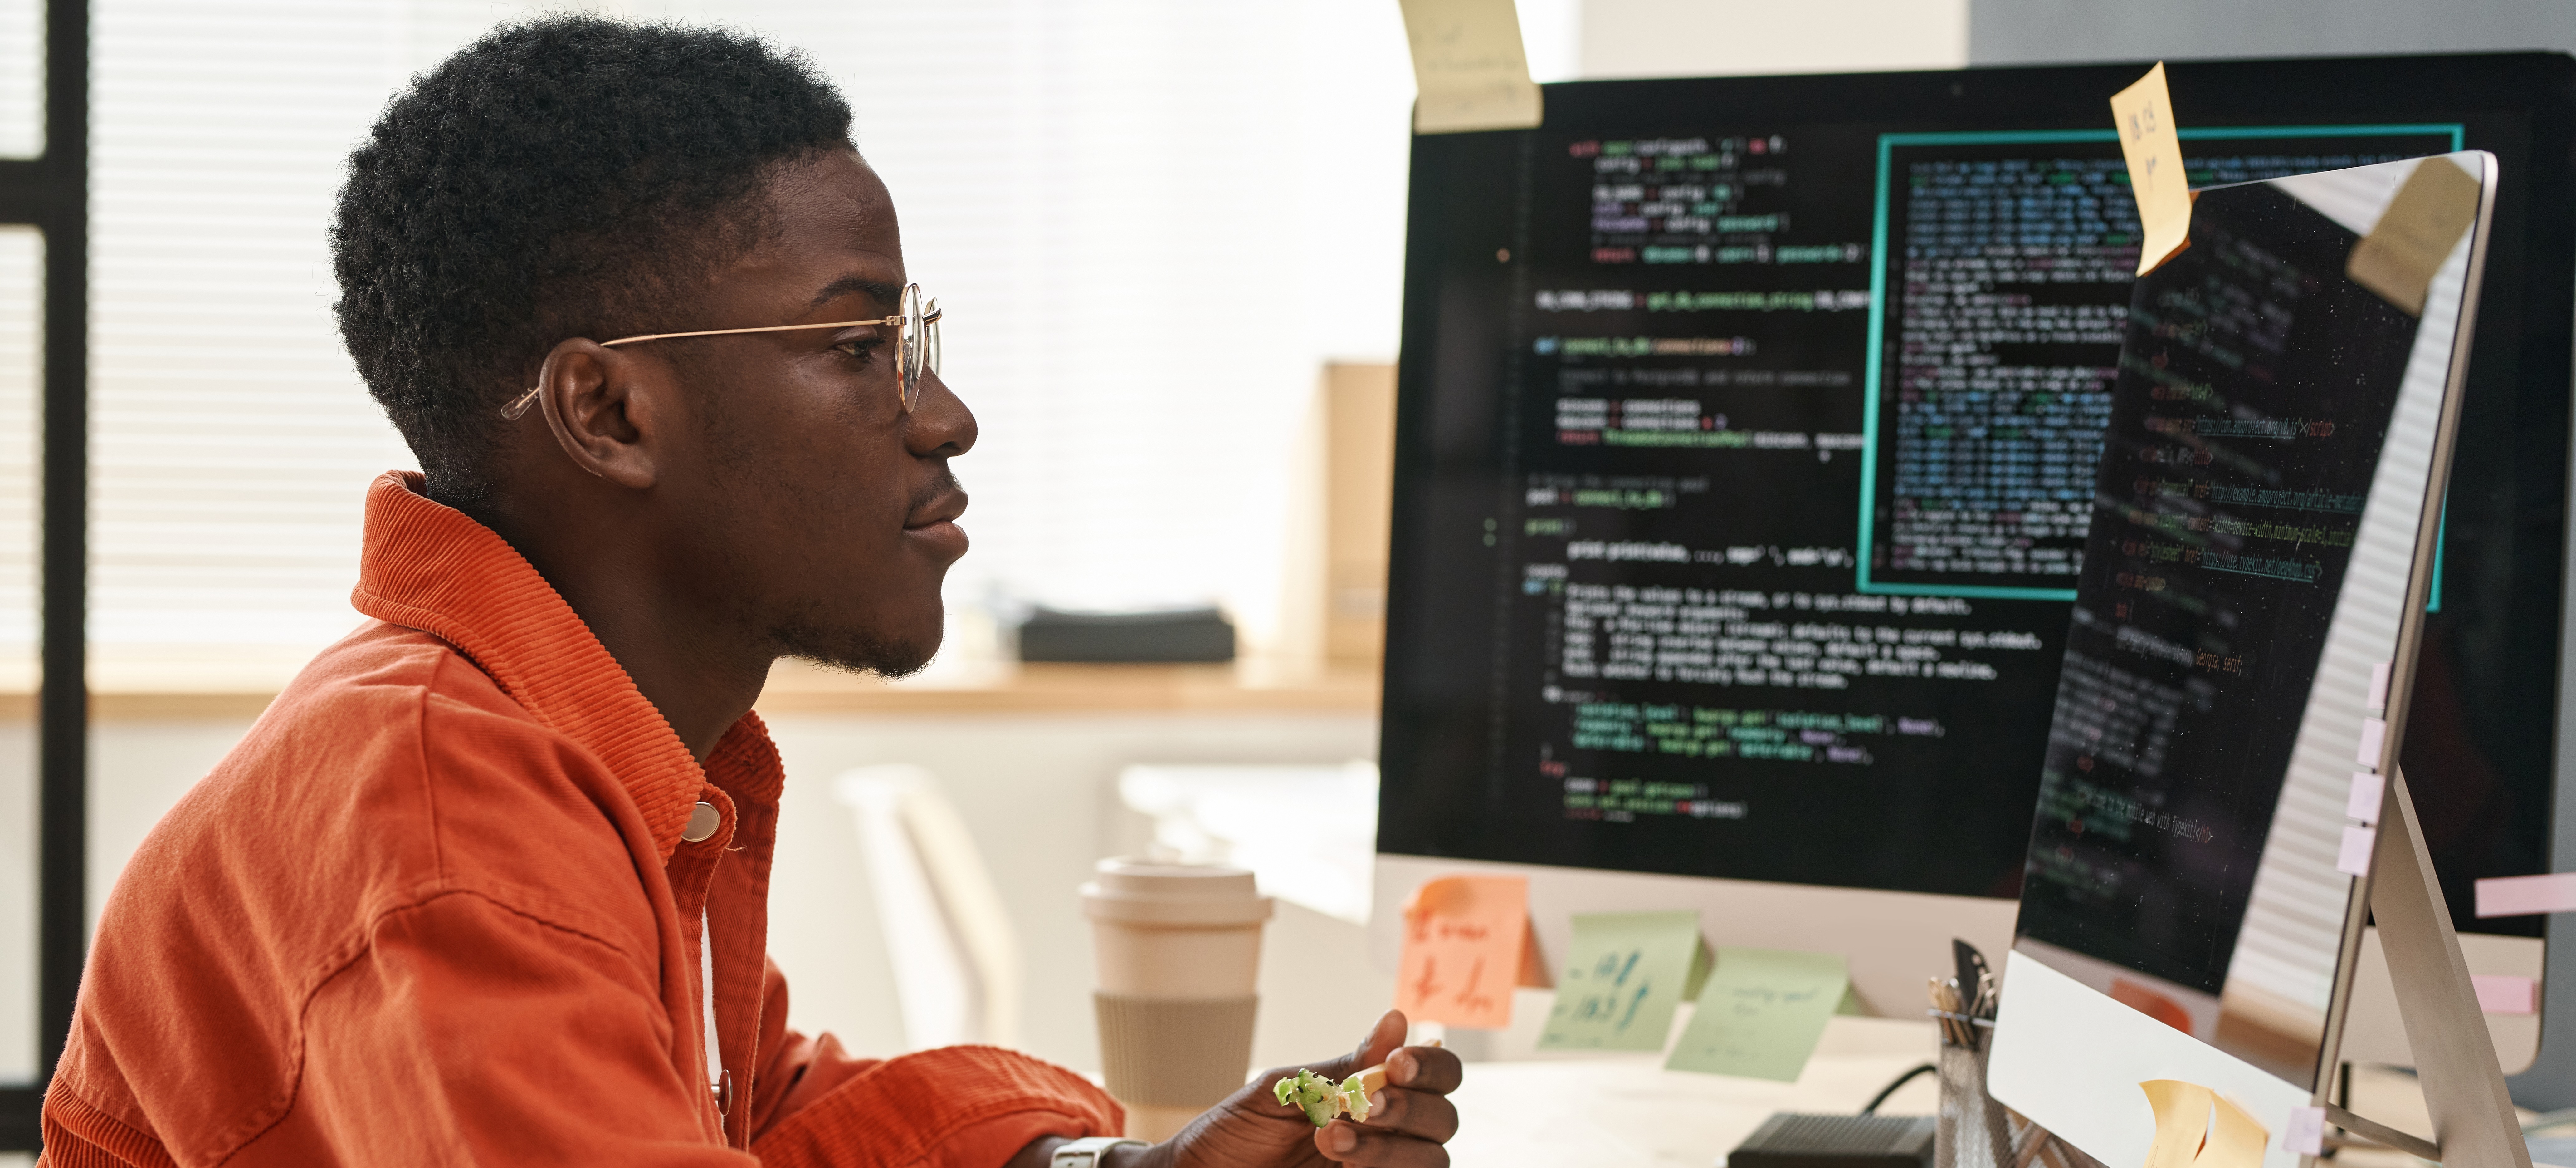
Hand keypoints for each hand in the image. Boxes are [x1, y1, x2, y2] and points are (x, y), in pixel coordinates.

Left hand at [1124, 1010, 1461, 1167]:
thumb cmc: (1235, 1133)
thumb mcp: (1285, 1091)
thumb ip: (1344, 1067)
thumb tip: (1398, 1020)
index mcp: (1374, 1094)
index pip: (1438, 1077)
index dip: (1432, 1067)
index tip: (1397, 1064)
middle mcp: (1387, 1134)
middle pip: (1442, 1121)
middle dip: (1409, 1108)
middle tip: (1362, 1105)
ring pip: (1431, 1162)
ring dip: (1388, 1148)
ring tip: (1331, 1139)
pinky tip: (1344, 1166)